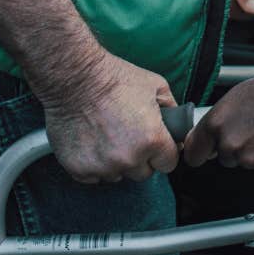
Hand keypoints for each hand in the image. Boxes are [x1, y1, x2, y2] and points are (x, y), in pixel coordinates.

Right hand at [36, 48, 179, 183]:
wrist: (75, 78)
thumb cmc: (114, 78)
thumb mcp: (156, 86)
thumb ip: (172, 111)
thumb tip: (178, 126)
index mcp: (152, 140)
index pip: (168, 164)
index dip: (164, 153)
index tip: (156, 145)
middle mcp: (129, 158)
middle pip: (143, 173)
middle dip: (140, 158)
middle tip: (129, 136)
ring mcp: (103, 166)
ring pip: (118, 175)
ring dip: (116, 162)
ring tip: (108, 136)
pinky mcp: (80, 169)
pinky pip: (94, 176)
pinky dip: (94, 164)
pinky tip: (91, 142)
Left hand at [183, 72, 253, 178]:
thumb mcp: (242, 93)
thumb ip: (221, 117)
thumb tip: (211, 132)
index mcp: (219, 122)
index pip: (194, 152)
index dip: (200, 152)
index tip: (204, 153)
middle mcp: (232, 143)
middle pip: (225, 158)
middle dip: (238, 148)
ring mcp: (252, 159)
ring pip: (248, 163)